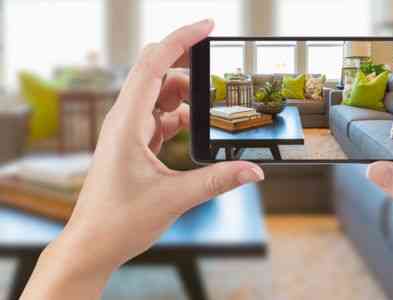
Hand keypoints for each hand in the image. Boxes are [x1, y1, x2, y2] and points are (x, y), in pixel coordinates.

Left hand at [21, 19, 263, 299]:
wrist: (92, 245)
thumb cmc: (118, 221)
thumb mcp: (174, 198)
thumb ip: (218, 181)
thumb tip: (254, 171)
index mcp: (127, 123)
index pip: (154, 64)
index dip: (182, 40)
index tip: (208, 27)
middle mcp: (124, 120)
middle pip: (157, 72)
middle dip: (189, 66)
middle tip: (219, 74)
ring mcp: (127, 130)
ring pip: (159, 94)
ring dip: (186, 96)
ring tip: (212, 109)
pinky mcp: (133, 143)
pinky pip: (158, 116)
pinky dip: (179, 116)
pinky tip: (195, 130)